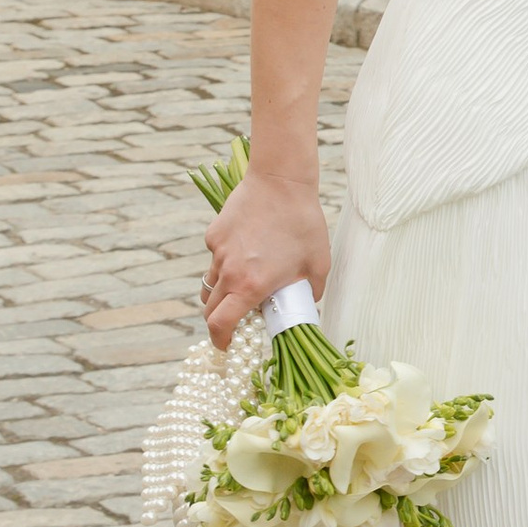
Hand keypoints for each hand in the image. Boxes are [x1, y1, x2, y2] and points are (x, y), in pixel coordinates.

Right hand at [202, 166, 329, 352]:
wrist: (281, 181)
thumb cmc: (304, 223)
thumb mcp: (317, 265)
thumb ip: (309, 293)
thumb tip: (305, 307)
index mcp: (251, 286)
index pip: (220, 325)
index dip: (220, 340)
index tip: (227, 345)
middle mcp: (228, 272)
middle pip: (210, 308)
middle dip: (220, 320)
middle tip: (236, 320)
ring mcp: (217, 253)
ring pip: (211, 284)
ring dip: (222, 292)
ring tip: (245, 282)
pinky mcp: (214, 235)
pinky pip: (215, 258)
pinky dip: (226, 263)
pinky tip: (249, 247)